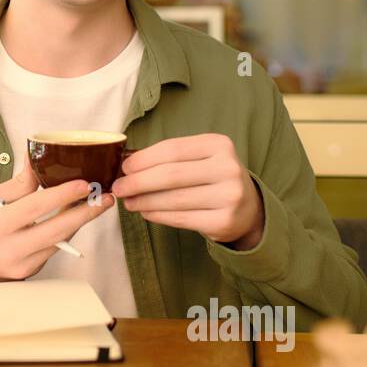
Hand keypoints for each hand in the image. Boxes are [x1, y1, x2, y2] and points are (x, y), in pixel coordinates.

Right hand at [0, 161, 115, 282]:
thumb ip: (20, 182)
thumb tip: (37, 156)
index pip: (34, 208)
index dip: (61, 196)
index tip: (82, 184)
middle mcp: (9, 249)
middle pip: (56, 231)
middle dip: (84, 213)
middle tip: (104, 197)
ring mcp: (21, 264)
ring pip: (59, 242)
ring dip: (79, 221)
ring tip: (97, 203)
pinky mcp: (30, 273)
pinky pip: (53, 250)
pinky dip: (65, 233)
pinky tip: (75, 218)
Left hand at [110, 133, 264, 249]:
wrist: (247, 208)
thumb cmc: (212, 178)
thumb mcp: (200, 158)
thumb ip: (169, 158)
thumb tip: (127, 166)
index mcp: (219, 145)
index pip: (172, 150)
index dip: (143, 159)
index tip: (124, 168)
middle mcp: (228, 168)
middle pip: (171, 175)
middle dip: (138, 182)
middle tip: (119, 188)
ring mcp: (229, 196)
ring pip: (173, 199)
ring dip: (144, 201)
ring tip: (128, 201)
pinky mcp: (224, 221)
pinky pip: (180, 218)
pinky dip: (157, 215)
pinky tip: (145, 211)